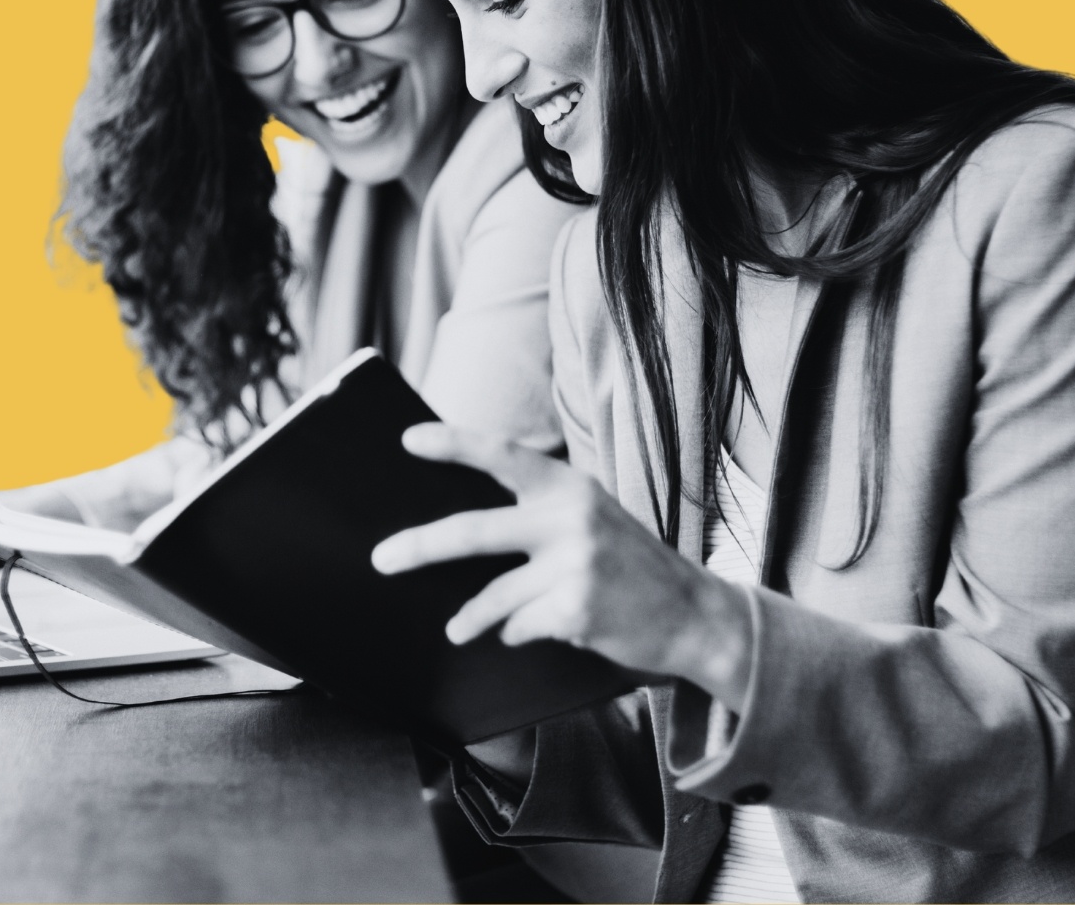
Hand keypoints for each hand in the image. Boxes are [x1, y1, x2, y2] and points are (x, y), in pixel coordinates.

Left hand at [372, 423, 754, 710]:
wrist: (692, 614)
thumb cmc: (628, 565)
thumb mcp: (592, 517)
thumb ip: (539, 512)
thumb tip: (465, 529)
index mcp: (570, 486)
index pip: (503, 455)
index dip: (454, 444)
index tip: (409, 440)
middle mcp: (571, 517)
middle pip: (474, 531)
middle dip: (420, 547)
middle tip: (381, 559)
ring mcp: (575, 564)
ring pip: (495, 595)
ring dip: (470, 618)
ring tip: (457, 629)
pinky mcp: (576, 609)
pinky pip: (520, 626)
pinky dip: (521, 633)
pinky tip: (542, 631)